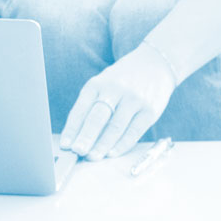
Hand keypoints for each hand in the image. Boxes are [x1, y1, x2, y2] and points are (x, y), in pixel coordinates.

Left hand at [59, 45, 179, 160]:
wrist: (155, 64)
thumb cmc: (122, 80)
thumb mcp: (103, 84)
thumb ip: (91, 106)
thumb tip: (78, 137)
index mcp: (97, 84)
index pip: (81, 109)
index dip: (72, 129)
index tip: (65, 145)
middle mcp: (115, 90)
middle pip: (97, 117)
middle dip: (86, 136)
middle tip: (78, 151)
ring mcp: (134, 99)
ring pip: (115, 126)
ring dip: (102, 144)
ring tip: (93, 157)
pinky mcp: (150, 110)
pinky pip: (134, 131)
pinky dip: (122, 144)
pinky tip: (112, 153)